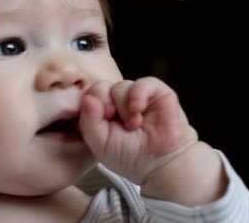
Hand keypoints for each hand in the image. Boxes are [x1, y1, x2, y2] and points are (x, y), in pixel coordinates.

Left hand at [79, 77, 197, 184]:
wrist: (161, 164)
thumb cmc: (129, 157)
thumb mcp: (101, 145)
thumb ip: (89, 122)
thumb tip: (87, 98)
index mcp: (99, 112)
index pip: (87, 96)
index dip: (89, 105)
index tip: (98, 121)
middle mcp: (115, 100)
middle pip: (101, 87)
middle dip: (104, 102)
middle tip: (112, 119)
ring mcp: (134, 94)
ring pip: (120, 86)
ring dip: (123, 106)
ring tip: (133, 125)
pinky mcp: (155, 91)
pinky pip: (142, 83)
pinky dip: (137, 95)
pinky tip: (138, 110)